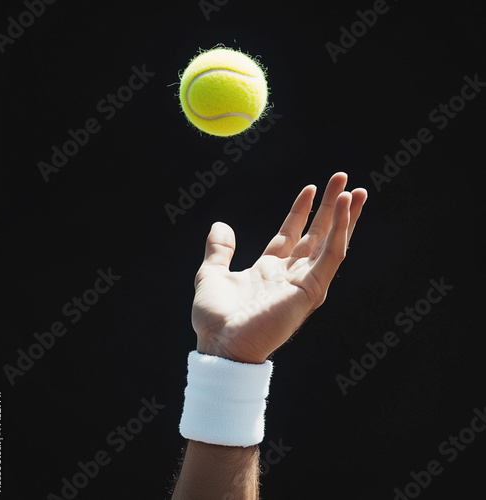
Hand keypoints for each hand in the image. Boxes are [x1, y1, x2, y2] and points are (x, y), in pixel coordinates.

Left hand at [192, 172, 367, 363]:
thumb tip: (221, 225)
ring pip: (331, 244)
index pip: (292, 234)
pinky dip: (341, 233)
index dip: (302, 211)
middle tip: (343, 180)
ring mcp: (303, 282)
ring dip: (344, 217)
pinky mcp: (310, 291)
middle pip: (317, 235)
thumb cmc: (215, 317)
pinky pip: (331, 257)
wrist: (220, 343)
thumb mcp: (211, 273)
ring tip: (354, 190)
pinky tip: (345, 210)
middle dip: (330, 209)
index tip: (310, 188)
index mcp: (269, 269)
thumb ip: (219, 249)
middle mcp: (290, 274)